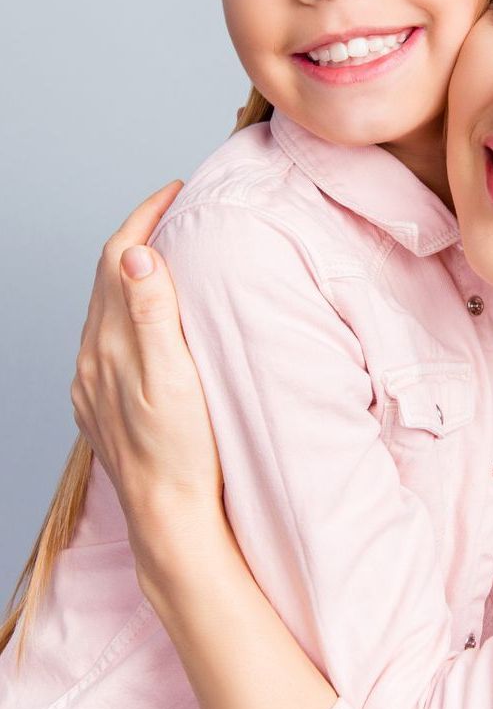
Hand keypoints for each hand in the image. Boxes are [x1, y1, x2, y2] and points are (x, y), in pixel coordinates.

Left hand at [71, 183, 225, 566]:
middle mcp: (93, 358)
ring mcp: (95, 381)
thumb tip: (135, 255)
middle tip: (177, 210)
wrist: (169, 516)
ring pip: (106, 306)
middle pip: (108, 276)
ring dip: (132, 271)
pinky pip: (109, 337)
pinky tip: (150, 318)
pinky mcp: (102, 402)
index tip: (175, 192)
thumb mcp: (175, 378)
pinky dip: (128, 308)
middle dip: (139, 234)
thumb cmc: (183, 452)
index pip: (119, 258)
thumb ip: (153, 315)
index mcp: (111, 343)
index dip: (145, 216)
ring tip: (169, 253)